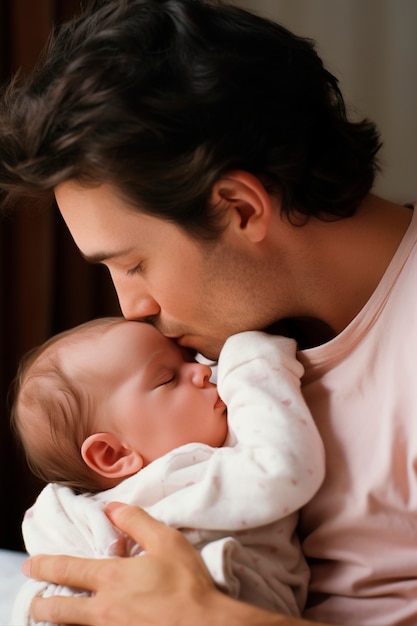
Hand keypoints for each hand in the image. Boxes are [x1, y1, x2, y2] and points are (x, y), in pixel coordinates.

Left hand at [24, 503, 330, 625]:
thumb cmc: (187, 583)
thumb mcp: (166, 540)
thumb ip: (136, 521)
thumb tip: (111, 508)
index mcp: (112, 579)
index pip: (67, 569)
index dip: (45, 565)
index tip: (32, 564)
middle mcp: (104, 609)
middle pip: (58, 609)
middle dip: (41, 603)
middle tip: (35, 599)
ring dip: (60, 618)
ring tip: (55, 613)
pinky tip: (88, 623)